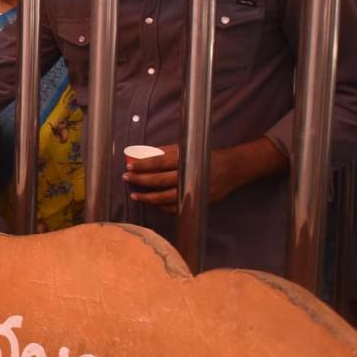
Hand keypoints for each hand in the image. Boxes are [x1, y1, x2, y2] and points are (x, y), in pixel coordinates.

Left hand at [123, 138, 287, 211]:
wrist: (231, 169)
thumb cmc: (203, 156)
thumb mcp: (186, 149)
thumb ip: (166, 151)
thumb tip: (143, 153)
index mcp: (185, 160)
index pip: (159, 162)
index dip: (143, 165)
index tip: (129, 166)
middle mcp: (187, 176)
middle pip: (159, 180)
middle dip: (140, 180)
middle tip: (126, 178)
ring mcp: (191, 190)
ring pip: (165, 197)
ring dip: (147, 197)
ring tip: (134, 195)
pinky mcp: (195, 201)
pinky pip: (174, 207)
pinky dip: (160, 206)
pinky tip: (150, 203)